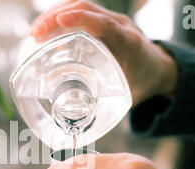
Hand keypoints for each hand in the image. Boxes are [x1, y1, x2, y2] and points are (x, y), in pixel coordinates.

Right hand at [30, 0, 177, 104]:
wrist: (160, 67)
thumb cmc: (143, 82)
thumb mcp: (127, 97)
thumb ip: (104, 110)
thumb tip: (76, 129)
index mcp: (128, 42)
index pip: (103, 24)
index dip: (81, 19)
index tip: (58, 22)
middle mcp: (120, 25)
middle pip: (86, 8)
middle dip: (56, 17)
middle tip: (35, 35)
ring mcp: (112, 19)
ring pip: (82, 5)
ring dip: (55, 13)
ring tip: (36, 31)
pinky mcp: (104, 19)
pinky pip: (82, 10)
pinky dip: (62, 14)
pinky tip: (48, 28)